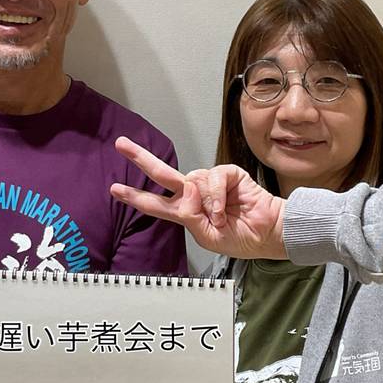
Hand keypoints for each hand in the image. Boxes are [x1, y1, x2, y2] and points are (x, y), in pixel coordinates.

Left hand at [110, 136, 286, 258]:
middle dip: (140, 158)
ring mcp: (208, 183)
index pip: (155, 203)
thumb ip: (190, 216)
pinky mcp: (226, 173)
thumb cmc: (240, 238)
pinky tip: (226, 209)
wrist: (268, 234)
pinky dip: (217, 197)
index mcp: (185, 212)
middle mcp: (193, 194)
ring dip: (205, 204)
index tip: (114, 189)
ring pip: (190, 181)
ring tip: (220, 219)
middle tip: (121, 144)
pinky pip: (212, 180)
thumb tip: (187, 189)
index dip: (134, 196)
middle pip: (162, 174)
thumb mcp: (207, 237)